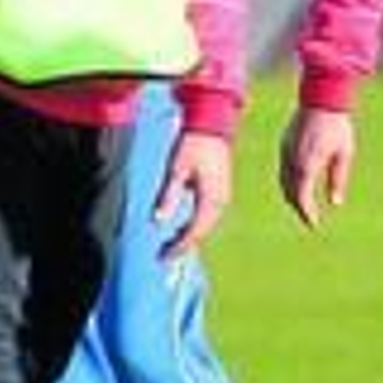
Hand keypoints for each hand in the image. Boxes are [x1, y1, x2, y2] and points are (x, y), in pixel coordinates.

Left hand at [153, 130, 230, 259]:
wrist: (212, 126)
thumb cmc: (193, 145)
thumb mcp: (176, 170)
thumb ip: (169, 196)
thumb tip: (158, 220)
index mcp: (211, 197)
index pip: (195, 230)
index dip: (179, 246)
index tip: (163, 255)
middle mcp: (220, 201)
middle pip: (203, 232)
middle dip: (184, 246)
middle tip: (164, 257)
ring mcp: (223, 196)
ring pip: (207, 226)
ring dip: (190, 237)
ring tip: (171, 246)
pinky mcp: (221, 192)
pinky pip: (209, 217)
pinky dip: (196, 226)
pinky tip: (183, 229)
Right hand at [278, 106, 355, 227]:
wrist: (321, 99)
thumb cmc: (337, 127)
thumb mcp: (344, 154)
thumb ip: (338, 179)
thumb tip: (335, 203)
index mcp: (309, 164)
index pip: (303, 196)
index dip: (307, 213)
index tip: (314, 224)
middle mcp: (293, 160)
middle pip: (290, 192)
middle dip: (299, 208)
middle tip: (310, 219)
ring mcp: (286, 152)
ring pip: (283, 182)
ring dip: (292, 196)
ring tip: (303, 206)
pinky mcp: (284, 145)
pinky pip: (282, 170)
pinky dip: (288, 183)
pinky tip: (297, 186)